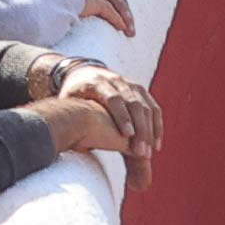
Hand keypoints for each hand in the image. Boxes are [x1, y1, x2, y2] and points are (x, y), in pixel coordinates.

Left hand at [33, 60, 159, 158]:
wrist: (82, 72)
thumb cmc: (73, 96)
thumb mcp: (67, 104)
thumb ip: (70, 121)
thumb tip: (74, 148)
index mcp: (96, 82)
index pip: (112, 98)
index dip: (121, 116)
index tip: (127, 135)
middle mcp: (116, 80)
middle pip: (132, 103)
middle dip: (139, 129)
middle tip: (141, 152)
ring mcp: (130, 84)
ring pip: (145, 106)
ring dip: (149, 130)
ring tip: (149, 152)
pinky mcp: (140, 90)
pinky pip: (153, 108)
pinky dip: (156, 125)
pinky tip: (156, 143)